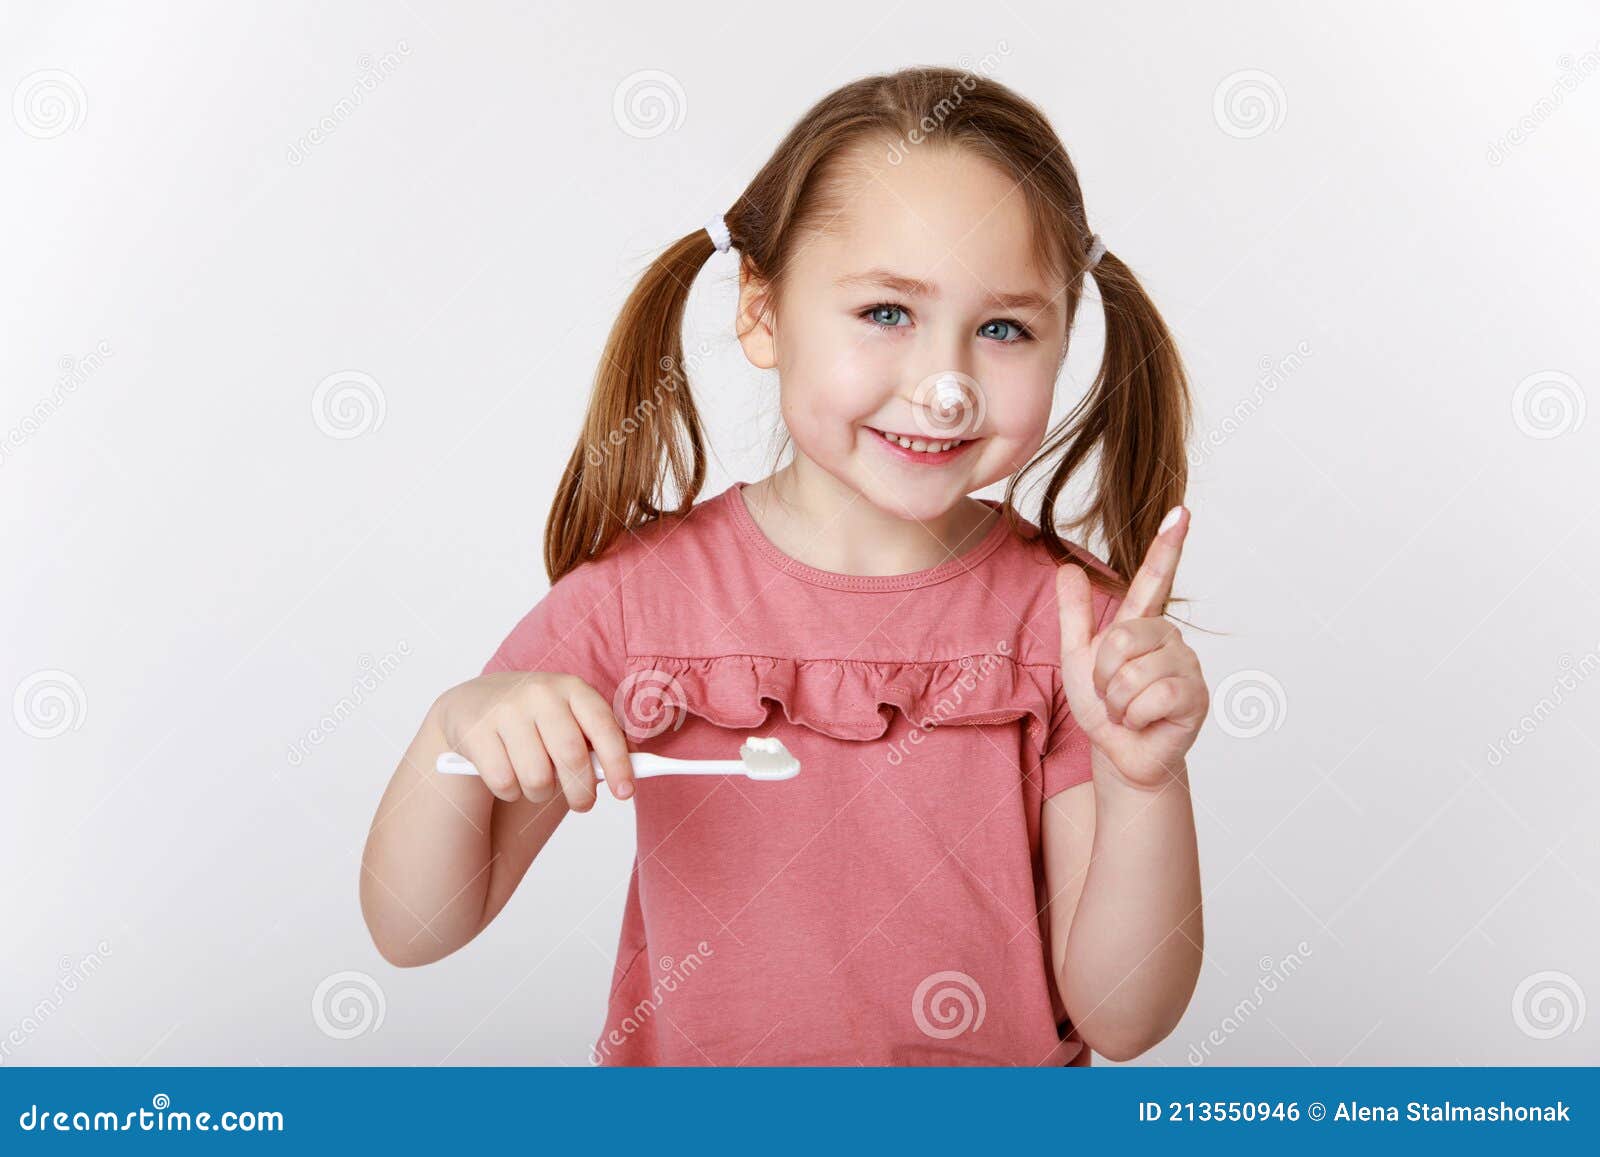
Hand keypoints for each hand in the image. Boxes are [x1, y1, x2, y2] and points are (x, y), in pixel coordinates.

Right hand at [430, 671, 635, 808]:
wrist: (474, 702)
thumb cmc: (536, 719)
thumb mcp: (570, 717)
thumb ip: (599, 741)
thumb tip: (632, 773)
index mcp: (572, 688)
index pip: (603, 727)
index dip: (618, 763)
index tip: (625, 793)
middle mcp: (540, 693)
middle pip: (572, 757)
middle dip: (582, 792)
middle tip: (583, 804)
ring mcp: (505, 709)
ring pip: (537, 778)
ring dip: (542, 793)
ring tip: (538, 783)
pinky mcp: (475, 731)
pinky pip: (504, 783)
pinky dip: (511, 791)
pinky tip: (508, 775)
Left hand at [1055, 507, 1208, 789]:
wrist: (1119, 754)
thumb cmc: (1103, 708)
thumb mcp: (1077, 657)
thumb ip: (1074, 614)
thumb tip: (1066, 567)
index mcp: (1143, 625)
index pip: (1154, 578)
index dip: (1167, 545)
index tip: (1180, 511)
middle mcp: (1170, 639)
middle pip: (1122, 638)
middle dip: (1102, 674)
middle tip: (1111, 694)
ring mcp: (1187, 667)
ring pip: (1134, 671)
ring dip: (1117, 700)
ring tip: (1127, 710)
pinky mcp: (1195, 696)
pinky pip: (1152, 696)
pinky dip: (1134, 716)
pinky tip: (1143, 722)